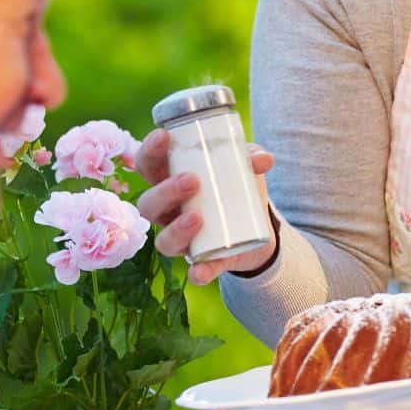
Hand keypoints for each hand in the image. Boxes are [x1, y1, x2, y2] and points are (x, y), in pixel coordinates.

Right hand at [135, 128, 278, 283]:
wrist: (259, 228)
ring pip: (163, 240)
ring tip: (197, 217)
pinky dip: (198, 272)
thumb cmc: (237, 187)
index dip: (148, 151)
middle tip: (191, 180)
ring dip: (176, 229)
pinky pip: (195, 270)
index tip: (163, 136)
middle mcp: (169, 212)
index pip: (147, 165)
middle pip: (148, 205)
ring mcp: (184, 239)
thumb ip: (251, 158)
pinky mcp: (205, 261)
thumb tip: (263, 159)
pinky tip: (201, 272)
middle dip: (165, 191)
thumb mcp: (244, 167)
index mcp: (170, 181)